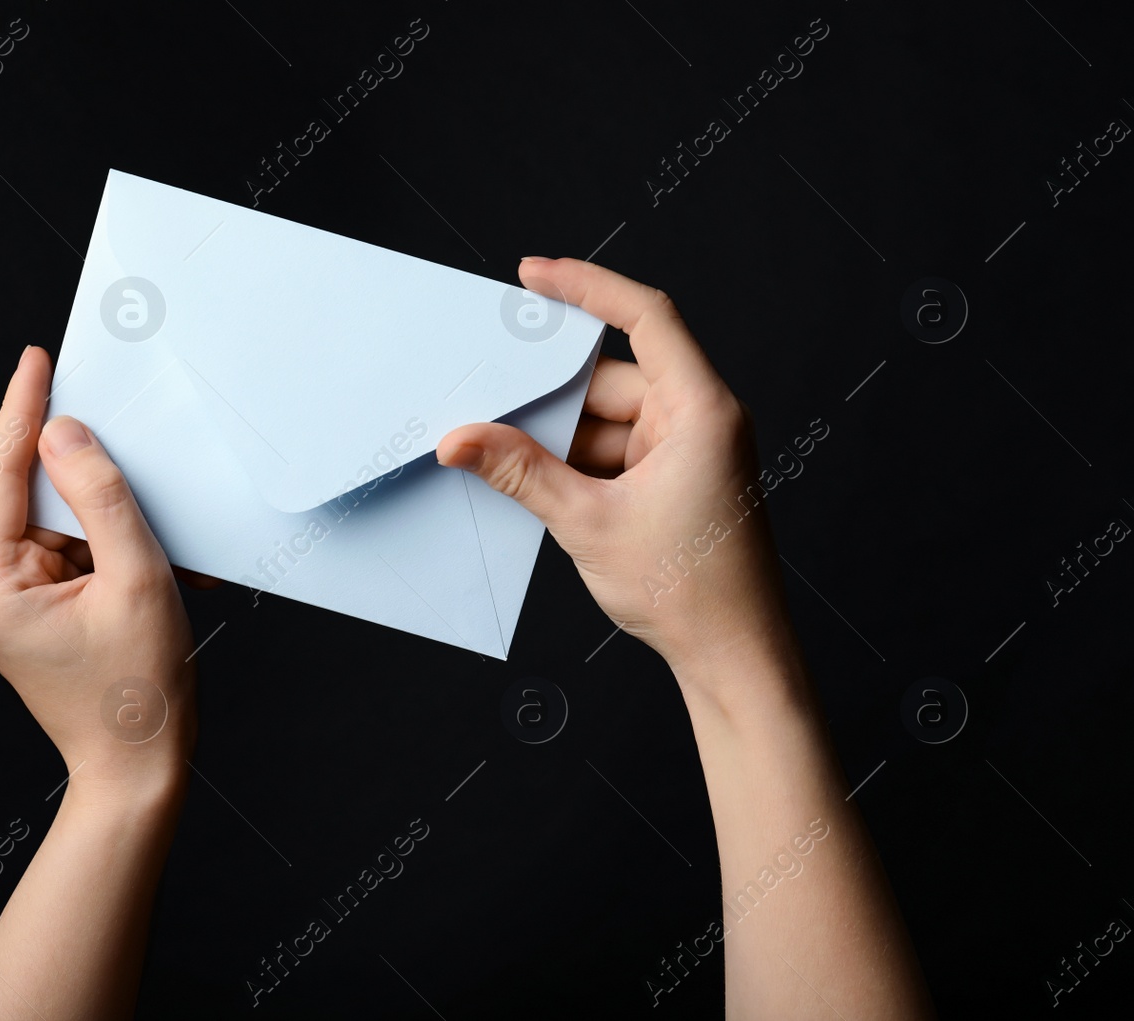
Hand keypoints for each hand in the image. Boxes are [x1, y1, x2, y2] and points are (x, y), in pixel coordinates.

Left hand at [0, 346, 196, 801]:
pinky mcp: (40, 610)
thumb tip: (67, 433)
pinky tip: (156, 564)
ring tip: (153, 541)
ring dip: (109, 517)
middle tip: (115, 419)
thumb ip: (101, 497)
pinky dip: (116, 548)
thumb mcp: (134, 579)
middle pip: (29, 495)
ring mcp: (11, 602)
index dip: (23, 411)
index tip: (36, 360)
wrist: (140, 772)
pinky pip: (76, 552)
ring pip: (59, 521)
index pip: (1, 475)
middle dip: (78, 466)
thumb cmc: (137, 693)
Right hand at [438, 258, 791, 688]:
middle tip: (491, 398)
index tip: (533, 275)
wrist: (732, 656)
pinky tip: (535, 485)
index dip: (586, 286)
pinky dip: (575, 465)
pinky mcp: (675, 482)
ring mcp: (689, 452)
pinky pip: (614, 452)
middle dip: (551, 396)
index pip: (645, 317)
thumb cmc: (689, 591)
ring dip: (559, 440)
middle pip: (612, 379)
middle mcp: (701, 421)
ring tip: (506, 460)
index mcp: (701, 411)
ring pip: (607, 420)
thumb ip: (521, 473)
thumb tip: (461, 439)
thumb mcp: (588, 522)